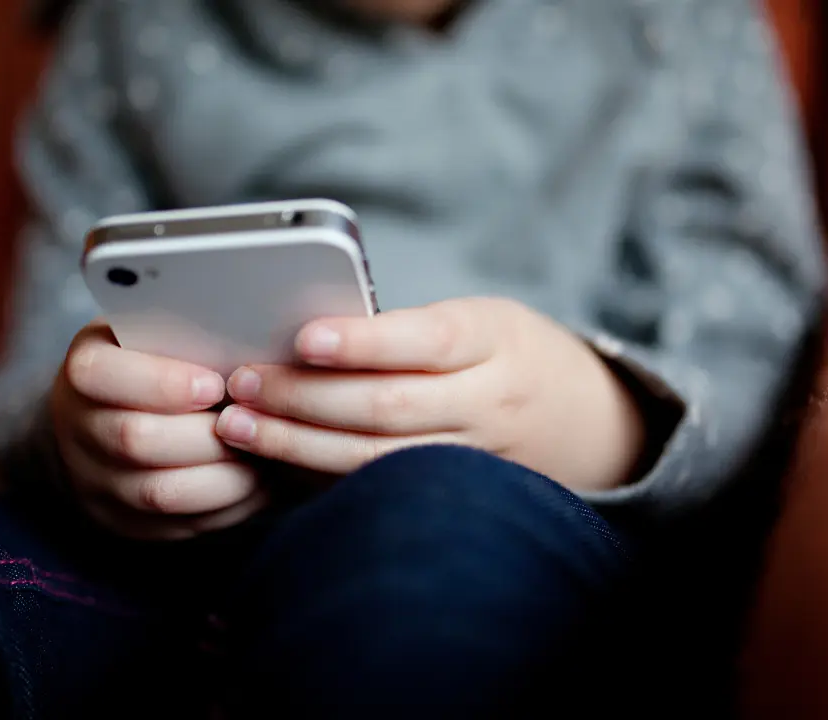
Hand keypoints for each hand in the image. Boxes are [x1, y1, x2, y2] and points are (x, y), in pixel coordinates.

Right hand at [50, 321, 267, 540]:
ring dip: (225, 476)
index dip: (162, 382)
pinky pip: (178, 525)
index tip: (215, 384)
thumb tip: (248, 322)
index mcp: (85, 368)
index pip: (102, 376)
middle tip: (255, 423)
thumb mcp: (163, 327)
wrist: (121, 413)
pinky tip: (259, 483)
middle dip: (206, 435)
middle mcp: (78, 428)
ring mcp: (95, 482)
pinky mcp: (125, 521)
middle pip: (137, 441)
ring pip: (161, 493)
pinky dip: (227, 506)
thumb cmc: (162, 357)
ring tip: (265, 454)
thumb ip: (189, 325)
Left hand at [215, 298, 643, 492]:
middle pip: (389, 407)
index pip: (426, 340)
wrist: (586, 422)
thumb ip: (409, 331)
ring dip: (299, 445)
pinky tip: (275, 463)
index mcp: (494, 340)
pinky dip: (321, 477)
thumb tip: (301, 338)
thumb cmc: (506, 353)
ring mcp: (474, 456)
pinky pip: (379, 486)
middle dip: (305, 397)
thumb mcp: (479, 322)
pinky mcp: (454, 493)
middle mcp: (488, 402)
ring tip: (240, 426)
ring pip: (377, 458)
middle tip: (242, 383)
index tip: (303, 337)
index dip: (363, 342)